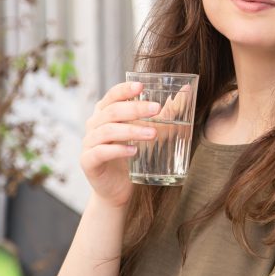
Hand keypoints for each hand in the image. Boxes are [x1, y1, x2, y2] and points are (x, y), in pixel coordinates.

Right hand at [80, 81, 161, 207]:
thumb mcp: (148, 133)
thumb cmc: (134, 157)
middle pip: (112, 111)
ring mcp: (89, 143)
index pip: (112, 95)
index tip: (141, 86)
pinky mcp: (88, 161)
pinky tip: (134, 151)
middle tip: (156, 109)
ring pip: (107, 130)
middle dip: (135, 108)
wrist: (118, 189)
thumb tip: (187, 92)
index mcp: (106, 113)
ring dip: (131, 130)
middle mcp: (94, 125)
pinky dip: (118, 150)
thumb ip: (163, 115)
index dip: (125, 89)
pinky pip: (101, 152)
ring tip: (152, 133)